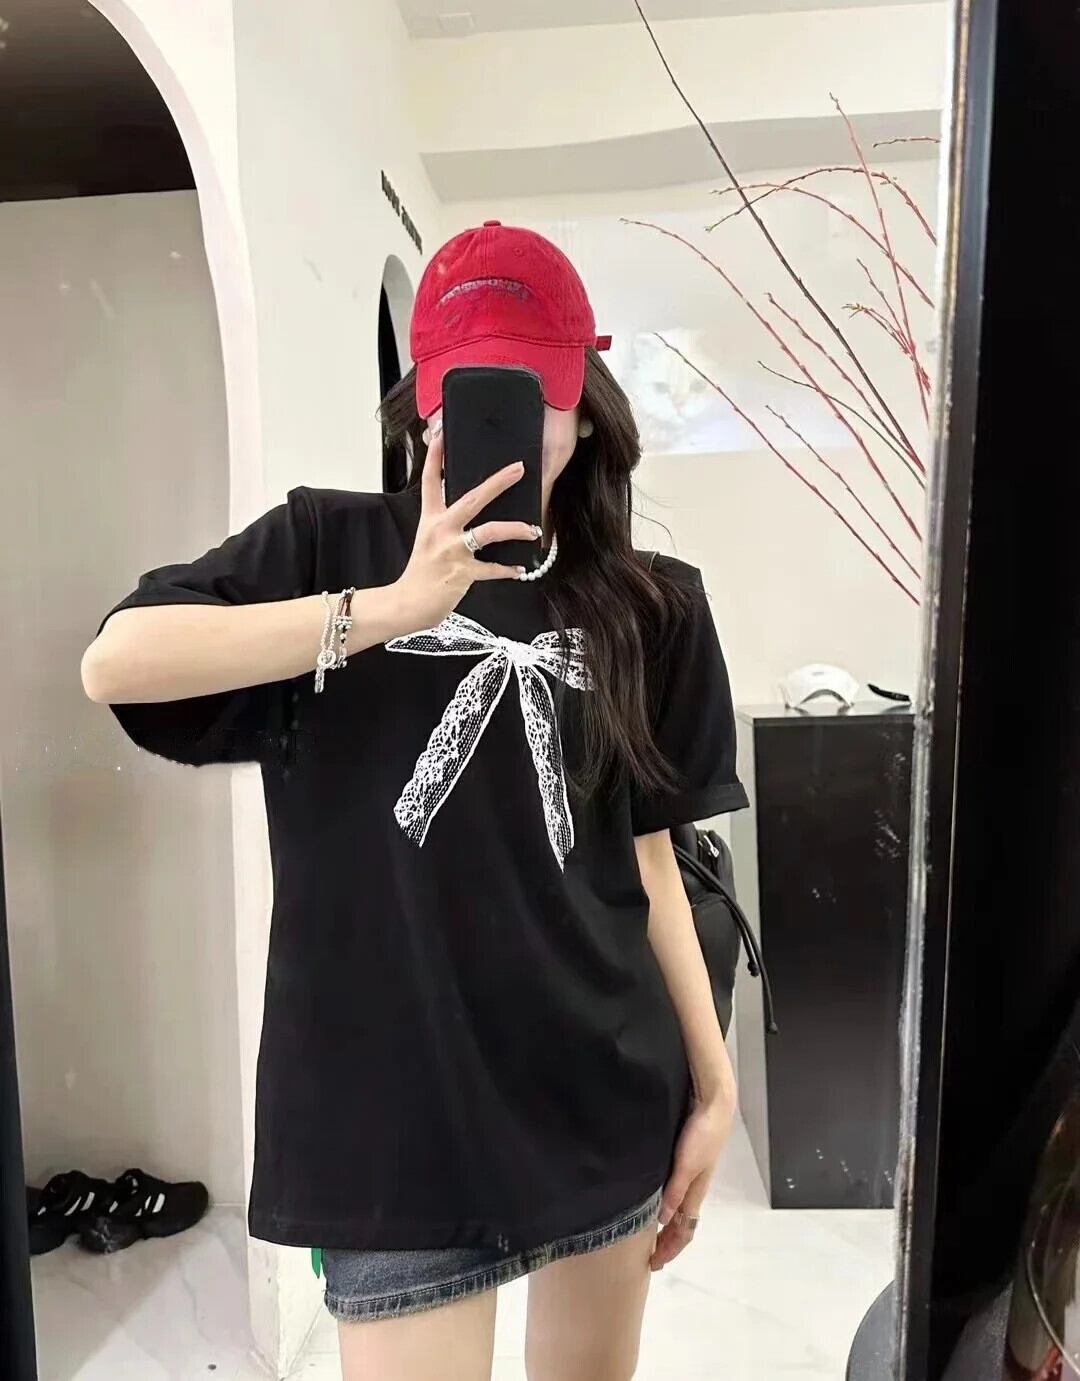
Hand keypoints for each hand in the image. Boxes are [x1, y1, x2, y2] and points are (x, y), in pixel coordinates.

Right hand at [390, 429, 539, 634]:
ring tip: (532, 530)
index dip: (434, 457)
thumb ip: (445, 523)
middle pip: (472, 498)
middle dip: (498, 482)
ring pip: (489, 531)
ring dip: (515, 529)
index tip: (441, 434)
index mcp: (431, 519)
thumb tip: (469, 509)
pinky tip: (520, 570)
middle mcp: (441, 530)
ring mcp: (452, 551)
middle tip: (518, 469)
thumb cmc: (422, 573)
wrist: (407, 604)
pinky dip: (508, 569)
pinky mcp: (462, 573)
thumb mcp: (428, 540)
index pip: (431, 481)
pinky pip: (491, 568)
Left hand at [651, 1092, 734, 1270]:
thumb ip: (675, 1191)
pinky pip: (677, 1191)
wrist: (714, 1104)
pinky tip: (656, 1198)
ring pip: (679, 1208)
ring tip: (650, 1233)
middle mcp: (694, 1186)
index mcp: (695, 1191)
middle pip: (682, 1223)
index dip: (670, 1249)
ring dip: (667, 1224)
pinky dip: (667, 1204)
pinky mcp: (687, 1159)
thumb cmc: (703, 1133)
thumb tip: (664, 1220)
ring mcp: (692, 1173)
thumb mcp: (686, 1165)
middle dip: (668, 1242)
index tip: (654, 1264)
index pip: (685, 1230)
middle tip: (650, 1256)